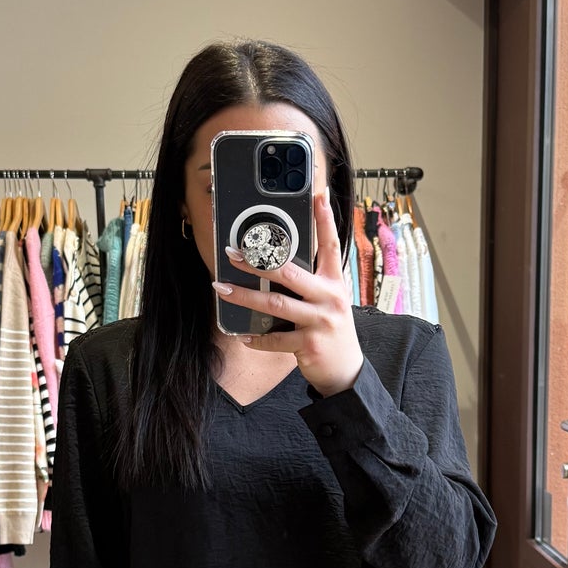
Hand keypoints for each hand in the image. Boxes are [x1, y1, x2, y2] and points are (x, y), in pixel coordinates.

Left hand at [213, 191, 363, 397]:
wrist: (345, 371)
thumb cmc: (330, 330)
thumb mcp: (328, 302)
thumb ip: (310, 283)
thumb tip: (275, 265)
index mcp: (334, 283)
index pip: (330, 245)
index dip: (325, 220)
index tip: (318, 196)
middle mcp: (330, 298)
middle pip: (289, 272)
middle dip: (257, 262)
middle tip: (233, 253)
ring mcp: (320, 321)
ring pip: (275, 303)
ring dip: (244, 295)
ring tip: (222, 288)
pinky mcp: (309, 344)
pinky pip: (274, 339)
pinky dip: (256, 338)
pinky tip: (243, 335)